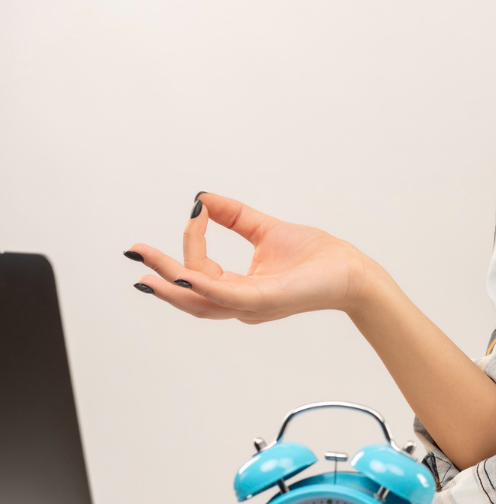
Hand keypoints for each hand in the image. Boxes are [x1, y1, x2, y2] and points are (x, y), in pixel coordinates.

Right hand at [125, 192, 374, 323]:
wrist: (353, 272)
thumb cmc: (318, 258)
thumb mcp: (267, 230)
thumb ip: (235, 217)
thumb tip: (202, 198)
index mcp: (238, 288)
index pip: (199, 269)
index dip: (192, 241)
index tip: (196, 211)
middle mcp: (240, 302)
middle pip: (188, 292)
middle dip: (159, 272)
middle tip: (134, 254)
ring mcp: (252, 305)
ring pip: (199, 300)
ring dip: (170, 285)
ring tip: (146, 270)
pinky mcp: (266, 301)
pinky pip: (227, 297)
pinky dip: (204, 288)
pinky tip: (185, 275)